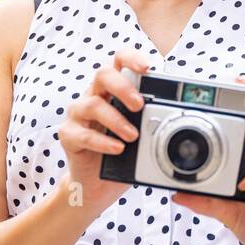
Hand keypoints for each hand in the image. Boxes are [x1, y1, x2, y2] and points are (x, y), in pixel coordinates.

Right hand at [56, 47, 151, 213]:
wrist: (97, 186)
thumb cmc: (122, 156)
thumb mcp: (141, 135)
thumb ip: (152, 122)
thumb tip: (175, 119)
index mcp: (112, 90)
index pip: (118, 61)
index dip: (131, 58)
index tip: (147, 68)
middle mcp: (93, 96)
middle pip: (102, 74)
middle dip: (123, 87)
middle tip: (140, 105)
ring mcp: (78, 115)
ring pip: (92, 104)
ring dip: (116, 119)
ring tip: (133, 136)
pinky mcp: (68, 135)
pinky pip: (83, 133)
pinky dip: (103, 141)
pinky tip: (117, 149)